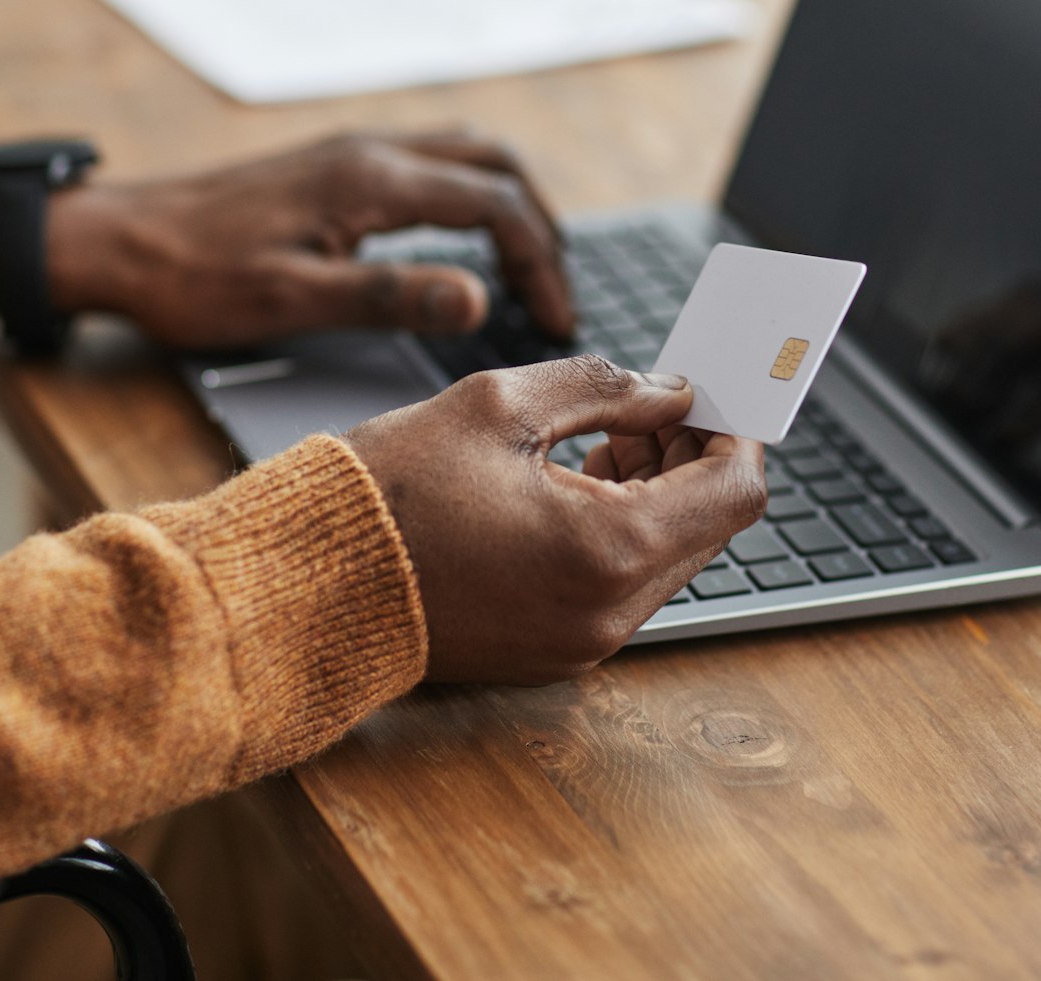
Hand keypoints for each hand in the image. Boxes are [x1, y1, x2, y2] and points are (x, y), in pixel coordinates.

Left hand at [0, 131, 572, 345]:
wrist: (117, 242)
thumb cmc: (192, 279)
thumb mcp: (292, 302)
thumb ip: (389, 297)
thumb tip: (479, 300)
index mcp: (369, 182)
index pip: (494, 205)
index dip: (540, 261)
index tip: (556, 317)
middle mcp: (369, 152)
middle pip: (494, 166)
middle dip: (541, 225)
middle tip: (556, 291)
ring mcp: (351, 152)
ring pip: (465, 154)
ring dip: (510, 202)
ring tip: (530, 265)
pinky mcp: (332, 166)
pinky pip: (430, 161)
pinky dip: (472, 194)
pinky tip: (463, 240)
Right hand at [345, 356, 765, 683]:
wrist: (305, 586)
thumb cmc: (388, 493)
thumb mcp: (501, 404)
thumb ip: (607, 387)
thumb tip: (672, 390)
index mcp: (609, 550)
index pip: (735, 491)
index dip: (734, 432)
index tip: (712, 396)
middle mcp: (609, 614)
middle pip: (710, 528)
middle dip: (691, 459)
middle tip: (650, 406)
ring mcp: (582, 644)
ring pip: (667, 557)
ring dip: (655, 494)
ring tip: (601, 440)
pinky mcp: (553, 654)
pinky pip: (620, 586)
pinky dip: (618, 533)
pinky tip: (569, 487)